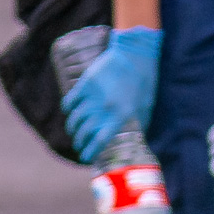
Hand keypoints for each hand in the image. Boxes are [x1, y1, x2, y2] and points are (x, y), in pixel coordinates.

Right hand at [61, 27, 162, 162]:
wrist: (133, 55)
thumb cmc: (143, 83)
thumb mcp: (145, 108)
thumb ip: (137, 123)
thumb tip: (133, 138)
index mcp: (121, 117)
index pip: (101, 140)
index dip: (91, 151)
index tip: (87, 158)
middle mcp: (104, 109)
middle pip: (85, 131)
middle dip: (80, 142)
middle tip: (79, 145)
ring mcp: (93, 96)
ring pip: (75, 118)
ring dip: (72, 128)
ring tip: (74, 132)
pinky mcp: (85, 83)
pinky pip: (71, 100)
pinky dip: (68, 108)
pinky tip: (69, 112)